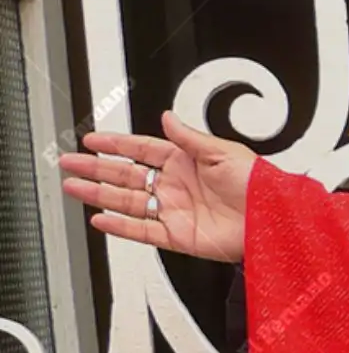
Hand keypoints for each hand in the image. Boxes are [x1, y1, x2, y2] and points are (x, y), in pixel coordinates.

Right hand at [59, 110, 256, 262]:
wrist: (275, 219)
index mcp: (186, 161)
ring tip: (73, 187)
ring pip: (128, 202)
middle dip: (96, 168)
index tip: (91, 140)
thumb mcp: (223, 152)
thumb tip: (168, 117)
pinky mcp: (179, 235)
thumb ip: (189, 137)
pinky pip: (143, 231)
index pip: (142, 149)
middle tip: (69, 162)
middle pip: (126, 175)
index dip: (115, 144)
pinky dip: (120, 226)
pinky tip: (100, 217)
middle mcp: (177, 185)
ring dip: (99, 194)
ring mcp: (175, 210)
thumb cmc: (259, 184)